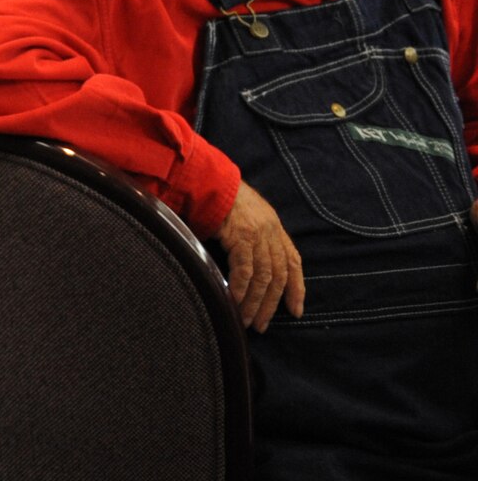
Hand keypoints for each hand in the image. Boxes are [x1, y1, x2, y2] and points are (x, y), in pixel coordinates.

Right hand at [217, 180, 304, 331]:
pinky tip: (235, 302)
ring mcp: (257, 234)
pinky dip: (242, 289)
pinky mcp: (240, 236)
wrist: (206, 179)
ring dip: (256, 302)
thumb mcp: (245, 214)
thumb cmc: (219, 196)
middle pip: (279, 275)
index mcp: (274, 226)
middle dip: (272, 303)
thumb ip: (251, 235)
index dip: (297, 288)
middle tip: (262, 324)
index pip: (293, 261)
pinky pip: (245, 270)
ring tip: (248, 321)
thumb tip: (249, 265)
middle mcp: (271, 231)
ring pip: (264, 277)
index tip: (296, 311)